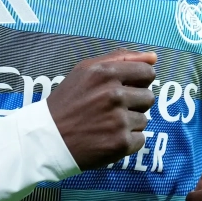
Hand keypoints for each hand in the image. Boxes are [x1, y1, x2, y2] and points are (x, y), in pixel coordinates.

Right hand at [46, 48, 156, 169]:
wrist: (47, 138)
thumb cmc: (68, 101)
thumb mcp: (86, 70)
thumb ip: (121, 58)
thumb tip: (154, 57)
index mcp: (105, 72)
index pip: (147, 72)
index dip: (139, 82)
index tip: (126, 89)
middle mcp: (113, 94)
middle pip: (149, 97)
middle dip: (134, 103)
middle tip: (111, 109)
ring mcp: (118, 120)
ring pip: (144, 119)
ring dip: (129, 123)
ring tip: (106, 124)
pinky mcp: (121, 143)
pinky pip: (140, 140)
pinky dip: (127, 141)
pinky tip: (107, 138)